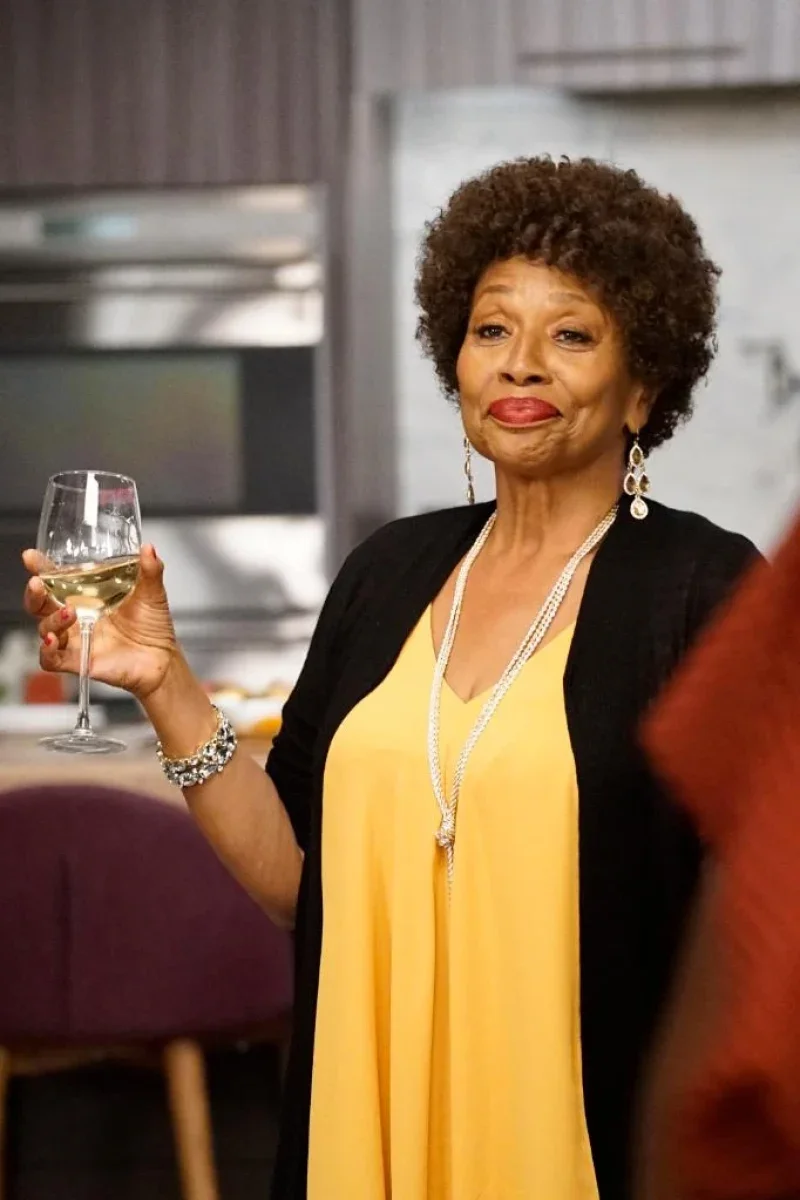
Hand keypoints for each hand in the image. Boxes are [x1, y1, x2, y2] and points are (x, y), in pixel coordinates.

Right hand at [22, 544, 179, 700]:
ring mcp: (75, 638)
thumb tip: (149, 548)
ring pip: (45, 628)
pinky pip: (51, 659)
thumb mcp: (152, 592)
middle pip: (40, 603)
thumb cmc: (153, 625)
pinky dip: (47, 651)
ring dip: (52, 619)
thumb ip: (150, 569)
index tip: (31, 557)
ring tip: (70, 612)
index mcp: (86, 595)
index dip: (41, 568)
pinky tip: (52, 641)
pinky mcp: (78, 660)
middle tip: (37, 583)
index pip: (56, 579)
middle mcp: (76, 616)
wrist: (161, 658)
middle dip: (34, 593)